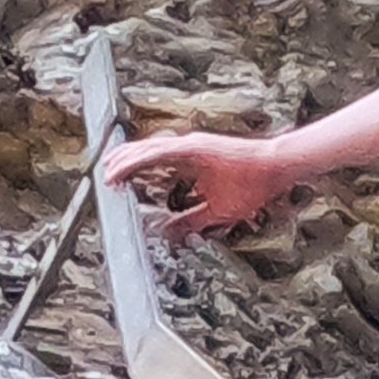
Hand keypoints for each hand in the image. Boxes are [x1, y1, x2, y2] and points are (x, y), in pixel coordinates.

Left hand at [102, 123, 288, 234]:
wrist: (276, 170)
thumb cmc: (252, 186)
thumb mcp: (216, 211)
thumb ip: (191, 220)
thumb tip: (170, 232)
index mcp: (190, 162)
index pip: (152, 164)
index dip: (132, 172)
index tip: (114, 183)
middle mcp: (187, 150)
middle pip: (145, 154)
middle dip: (121, 165)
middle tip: (102, 176)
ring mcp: (191, 146)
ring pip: (148, 150)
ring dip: (125, 160)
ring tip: (106, 171)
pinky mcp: (196, 146)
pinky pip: (161, 152)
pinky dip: (142, 158)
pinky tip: (126, 164)